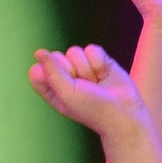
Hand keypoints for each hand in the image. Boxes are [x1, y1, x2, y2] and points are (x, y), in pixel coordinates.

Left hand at [28, 44, 150, 142]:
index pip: (37, 70)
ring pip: (74, 51)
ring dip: (87, 68)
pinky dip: (99, 62)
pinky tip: (104, 75)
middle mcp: (64, 77)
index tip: (63, 87)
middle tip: (83, 87)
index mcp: (51, 89)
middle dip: (71, 70)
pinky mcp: (98, 60)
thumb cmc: (92, 109)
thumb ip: (52, 71)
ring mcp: (81, 67)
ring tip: (95, 83)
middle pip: (56, 56)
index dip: (49, 74)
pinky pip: (92, 49)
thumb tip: (39, 51)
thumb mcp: (67, 93)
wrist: (124, 112)